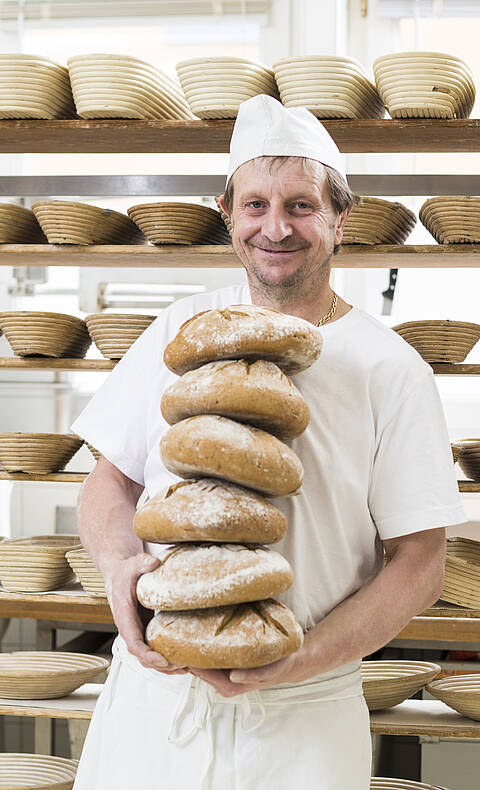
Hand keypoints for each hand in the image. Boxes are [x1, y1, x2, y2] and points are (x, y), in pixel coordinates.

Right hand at [104, 553, 187, 674]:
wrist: (118, 575)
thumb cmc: (124, 571)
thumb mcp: (132, 564)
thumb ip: (141, 562)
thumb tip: (154, 562)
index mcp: (124, 617)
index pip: (133, 644)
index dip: (147, 655)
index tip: (163, 660)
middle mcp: (130, 629)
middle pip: (143, 657)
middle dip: (161, 665)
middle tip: (183, 667)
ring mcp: (138, 631)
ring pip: (149, 657)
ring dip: (166, 666)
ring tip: (188, 667)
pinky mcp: (146, 630)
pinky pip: (154, 649)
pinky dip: (167, 657)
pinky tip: (184, 658)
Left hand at [190, 639, 313, 697]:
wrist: (287, 662)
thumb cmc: (277, 666)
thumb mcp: (269, 671)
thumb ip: (253, 675)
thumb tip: (233, 676)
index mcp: (229, 685)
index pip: (199, 671)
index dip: (188, 659)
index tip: (180, 644)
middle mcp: (221, 681)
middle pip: (195, 666)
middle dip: (186, 651)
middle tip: (178, 630)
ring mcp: (221, 672)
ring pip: (199, 659)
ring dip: (192, 646)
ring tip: (184, 626)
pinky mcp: (223, 663)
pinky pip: (206, 654)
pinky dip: (200, 644)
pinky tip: (196, 632)